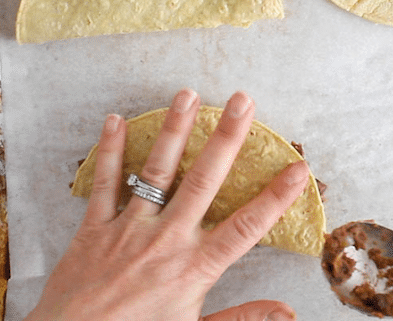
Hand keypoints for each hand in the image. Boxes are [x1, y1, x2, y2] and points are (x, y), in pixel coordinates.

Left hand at [25, 89, 308, 320]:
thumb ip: (243, 319)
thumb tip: (287, 313)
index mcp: (195, 268)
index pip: (246, 226)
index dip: (276, 197)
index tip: (298, 169)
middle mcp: (167, 240)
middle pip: (204, 181)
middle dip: (226, 138)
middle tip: (243, 102)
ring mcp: (129, 230)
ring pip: (157, 171)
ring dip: (175, 130)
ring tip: (189, 95)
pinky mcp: (95, 229)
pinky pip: (103, 183)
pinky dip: (109, 151)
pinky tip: (116, 121)